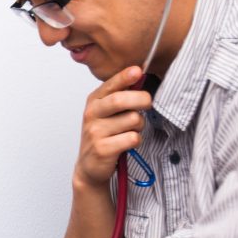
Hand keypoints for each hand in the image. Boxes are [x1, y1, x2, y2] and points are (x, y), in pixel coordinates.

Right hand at [75, 66, 151, 188]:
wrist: (89, 166)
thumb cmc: (103, 136)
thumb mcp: (106, 112)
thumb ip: (119, 95)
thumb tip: (139, 75)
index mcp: (94, 101)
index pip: (110, 85)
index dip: (124, 77)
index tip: (137, 70)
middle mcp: (92, 114)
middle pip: (120, 100)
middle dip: (141, 99)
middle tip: (148, 103)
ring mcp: (95, 132)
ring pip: (132, 120)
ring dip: (139, 126)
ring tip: (130, 130)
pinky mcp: (103, 149)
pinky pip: (132, 138)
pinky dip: (136, 140)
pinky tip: (127, 143)